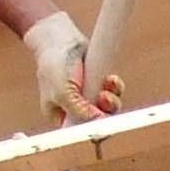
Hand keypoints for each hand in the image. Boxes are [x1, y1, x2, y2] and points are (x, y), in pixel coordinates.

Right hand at [22, 11, 120, 125]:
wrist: (60, 38)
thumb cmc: (54, 65)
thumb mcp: (62, 92)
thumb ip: (79, 110)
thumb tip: (98, 122)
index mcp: (61, 116)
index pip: (80, 132)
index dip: (95, 132)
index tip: (105, 126)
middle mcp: (76, 109)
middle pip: (98, 122)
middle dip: (106, 113)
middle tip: (105, 100)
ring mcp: (89, 97)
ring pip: (109, 108)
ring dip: (112, 100)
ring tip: (107, 87)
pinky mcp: (100, 84)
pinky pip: (114, 92)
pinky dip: (115, 87)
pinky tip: (111, 79)